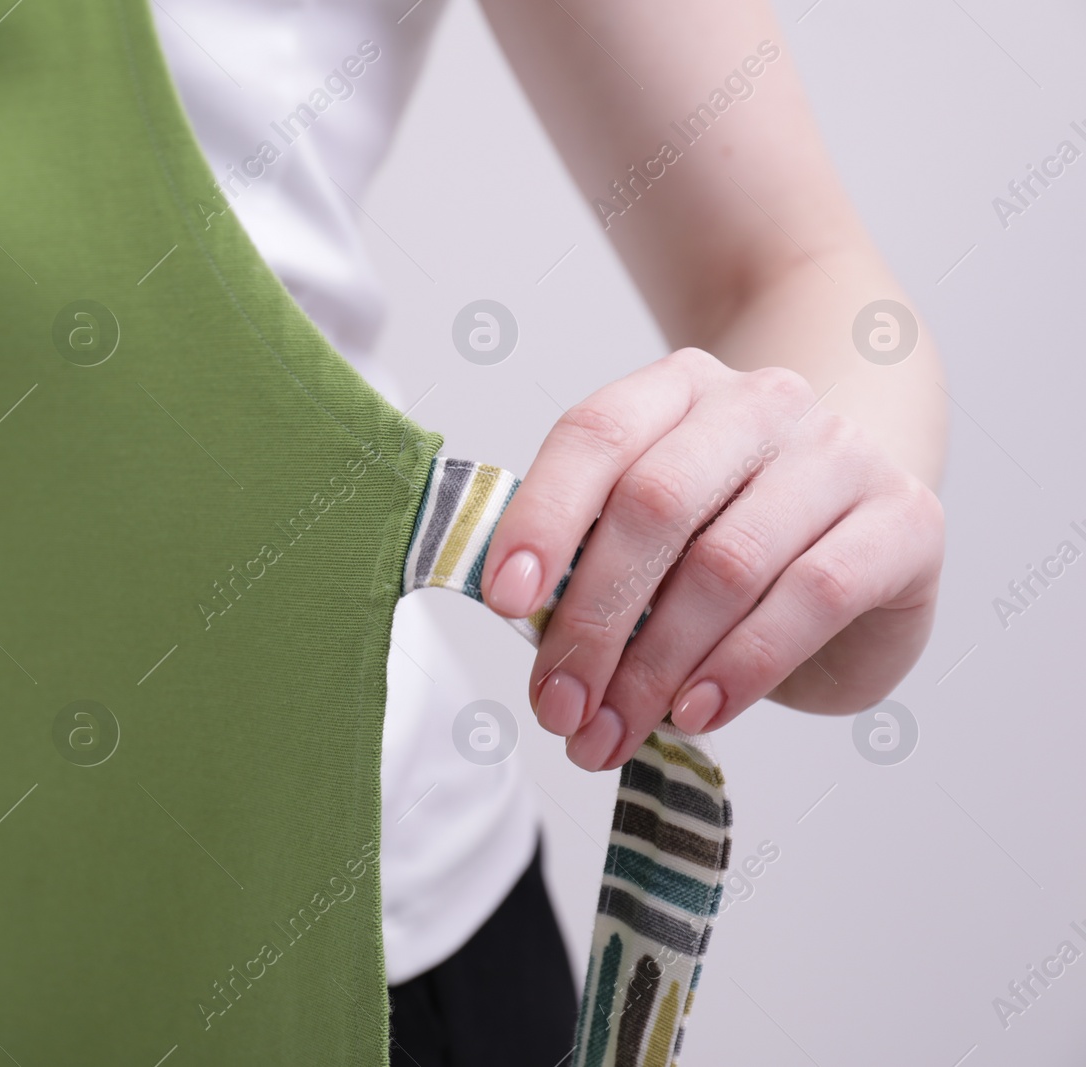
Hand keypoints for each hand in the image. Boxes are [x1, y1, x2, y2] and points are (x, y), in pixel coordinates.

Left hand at [480, 347, 944, 771]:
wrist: (867, 530)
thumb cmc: (734, 540)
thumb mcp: (654, 541)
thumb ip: (592, 562)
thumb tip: (529, 632)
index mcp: (677, 390)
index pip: (595, 435)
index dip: (543, 518)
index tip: (506, 602)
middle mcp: (760, 405)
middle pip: (654, 504)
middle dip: (593, 621)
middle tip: (558, 706)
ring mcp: (840, 455)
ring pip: (726, 561)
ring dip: (657, 664)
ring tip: (613, 730)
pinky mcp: (904, 519)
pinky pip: (812, 596)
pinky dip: (742, 666)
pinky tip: (698, 712)